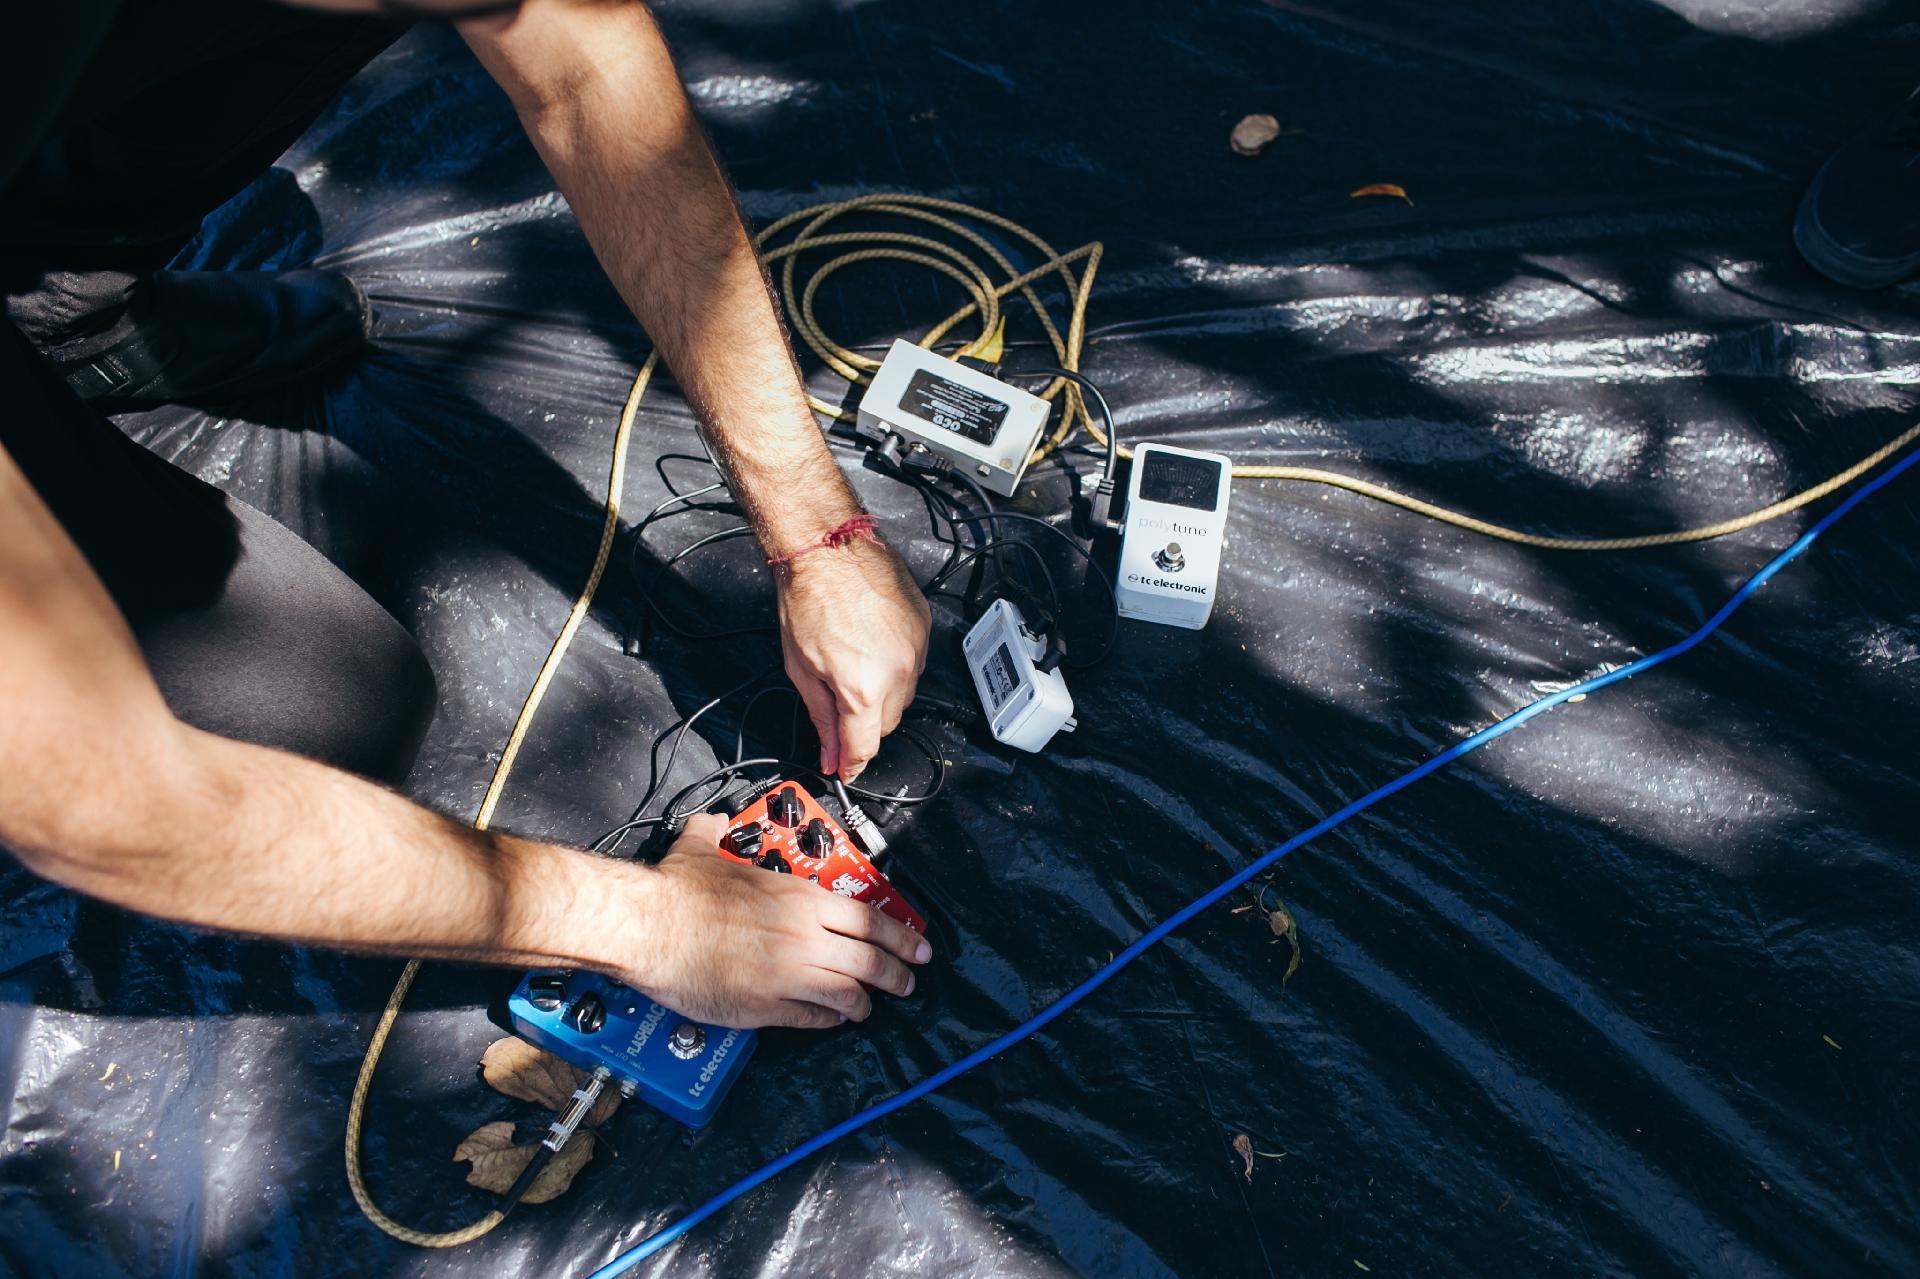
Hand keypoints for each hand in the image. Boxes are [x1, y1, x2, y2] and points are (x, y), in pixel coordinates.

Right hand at [613, 814, 931, 1028]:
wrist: (650, 928)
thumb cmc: (678, 891)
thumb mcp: (703, 848)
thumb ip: (715, 833)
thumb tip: (713, 822)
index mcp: (800, 899)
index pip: (868, 919)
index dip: (901, 937)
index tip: (918, 947)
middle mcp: (802, 936)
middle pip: (870, 961)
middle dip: (897, 975)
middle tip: (908, 983)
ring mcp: (786, 975)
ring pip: (848, 994)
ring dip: (864, 1003)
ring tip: (869, 1008)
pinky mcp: (764, 1008)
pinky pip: (812, 1018)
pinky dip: (828, 1020)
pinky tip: (832, 1019)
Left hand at [775, 534, 930, 781]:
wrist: (829, 547)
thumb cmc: (809, 598)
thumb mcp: (801, 669)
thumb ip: (821, 718)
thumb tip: (830, 753)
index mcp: (863, 689)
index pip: (864, 747)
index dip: (851, 764)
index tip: (844, 769)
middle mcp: (898, 673)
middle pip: (887, 724)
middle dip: (863, 725)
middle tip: (839, 707)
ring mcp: (916, 649)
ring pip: (903, 695)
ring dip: (881, 695)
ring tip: (854, 666)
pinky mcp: (925, 627)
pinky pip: (913, 663)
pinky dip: (894, 665)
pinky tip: (871, 646)